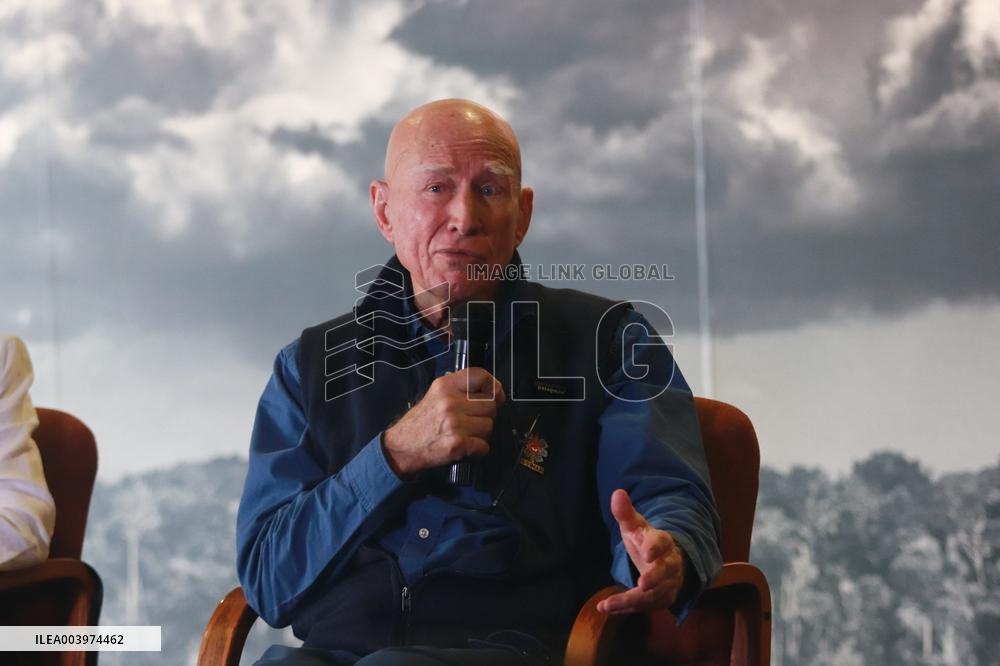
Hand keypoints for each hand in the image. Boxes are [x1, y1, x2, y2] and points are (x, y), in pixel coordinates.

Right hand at [383, 367, 504, 476]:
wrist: (401, 447)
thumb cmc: (421, 423)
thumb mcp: (436, 395)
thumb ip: (460, 390)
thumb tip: (494, 392)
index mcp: (445, 386)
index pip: (480, 376)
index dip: (493, 385)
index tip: (495, 395)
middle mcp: (450, 402)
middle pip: (490, 405)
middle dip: (485, 415)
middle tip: (471, 422)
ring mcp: (455, 423)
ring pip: (489, 426)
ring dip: (481, 434)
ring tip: (465, 435)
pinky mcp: (458, 444)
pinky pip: (484, 446)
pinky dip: (478, 450)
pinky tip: (465, 447)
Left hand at [597, 489, 684, 614]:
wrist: (668, 563)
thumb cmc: (647, 542)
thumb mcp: (636, 527)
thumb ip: (626, 513)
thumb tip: (617, 493)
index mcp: (663, 543)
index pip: (662, 543)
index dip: (655, 548)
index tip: (647, 552)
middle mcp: (668, 565)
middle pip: (665, 572)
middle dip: (655, 578)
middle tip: (643, 584)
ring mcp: (666, 585)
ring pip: (654, 595)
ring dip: (633, 600)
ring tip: (609, 605)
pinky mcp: (659, 600)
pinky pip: (644, 607)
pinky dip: (625, 608)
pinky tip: (605, 608)